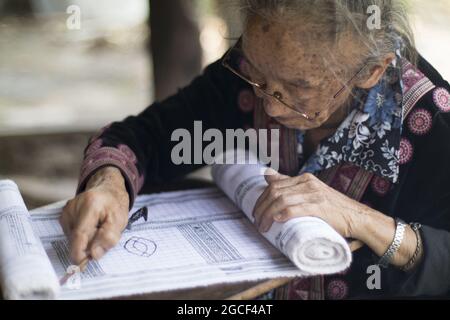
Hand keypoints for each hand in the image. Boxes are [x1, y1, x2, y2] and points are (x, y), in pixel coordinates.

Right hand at [60, 167, 129, 263]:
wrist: (107, 191)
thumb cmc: (114, 206)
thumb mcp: (119, 221)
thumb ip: (108, 238)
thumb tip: (93, 255)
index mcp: (89, 205)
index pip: (80, 234)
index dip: (79, 253)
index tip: (81, 266)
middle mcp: (73, 207)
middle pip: (76, 238)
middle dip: (88, 245)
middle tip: (102, 238)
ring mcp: (66, 211)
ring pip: (73, 237)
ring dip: (86, 240)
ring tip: (97, 229)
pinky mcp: (63, 215)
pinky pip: (71, 234)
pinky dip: (81, 235)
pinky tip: (89, 227)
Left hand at [253, 169, 370, 240]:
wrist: (357, 217)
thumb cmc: (332, 208)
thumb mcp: (310, 193)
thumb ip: (290, 185)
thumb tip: (267, 174)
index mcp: (304, 178)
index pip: (274, 184)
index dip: (261, 199)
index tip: (256, 212)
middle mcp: (308, 183)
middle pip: (275, 192)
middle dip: (261, 207)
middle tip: (257, 222)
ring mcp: (314, 194)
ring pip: (281, 200)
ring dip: (268, 214)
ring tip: (264, 227)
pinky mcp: (320, 207)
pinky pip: (296, 208)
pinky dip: (284, 214)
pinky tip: (278, 220)